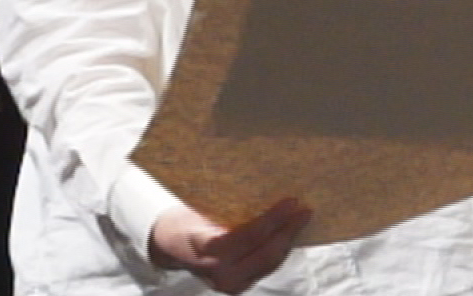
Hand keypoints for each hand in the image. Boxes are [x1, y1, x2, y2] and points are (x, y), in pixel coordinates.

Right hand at [149, 198, 311, 292]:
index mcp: (207, 249)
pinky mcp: (237, 286)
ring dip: (288, 241)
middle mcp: (219, 273)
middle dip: (289, 231)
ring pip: (269, 263)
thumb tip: (267, 187)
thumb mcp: (201, 210)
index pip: (250, 236)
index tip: (292, 201)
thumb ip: (230, 208)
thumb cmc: (184, 221)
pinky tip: (288, 235)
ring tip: (302, 219)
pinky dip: (279, 250)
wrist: (167, 248)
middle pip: (265, 253)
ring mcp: (229, 284)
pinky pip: (265, 268)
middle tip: (305, 210)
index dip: (274, 219)